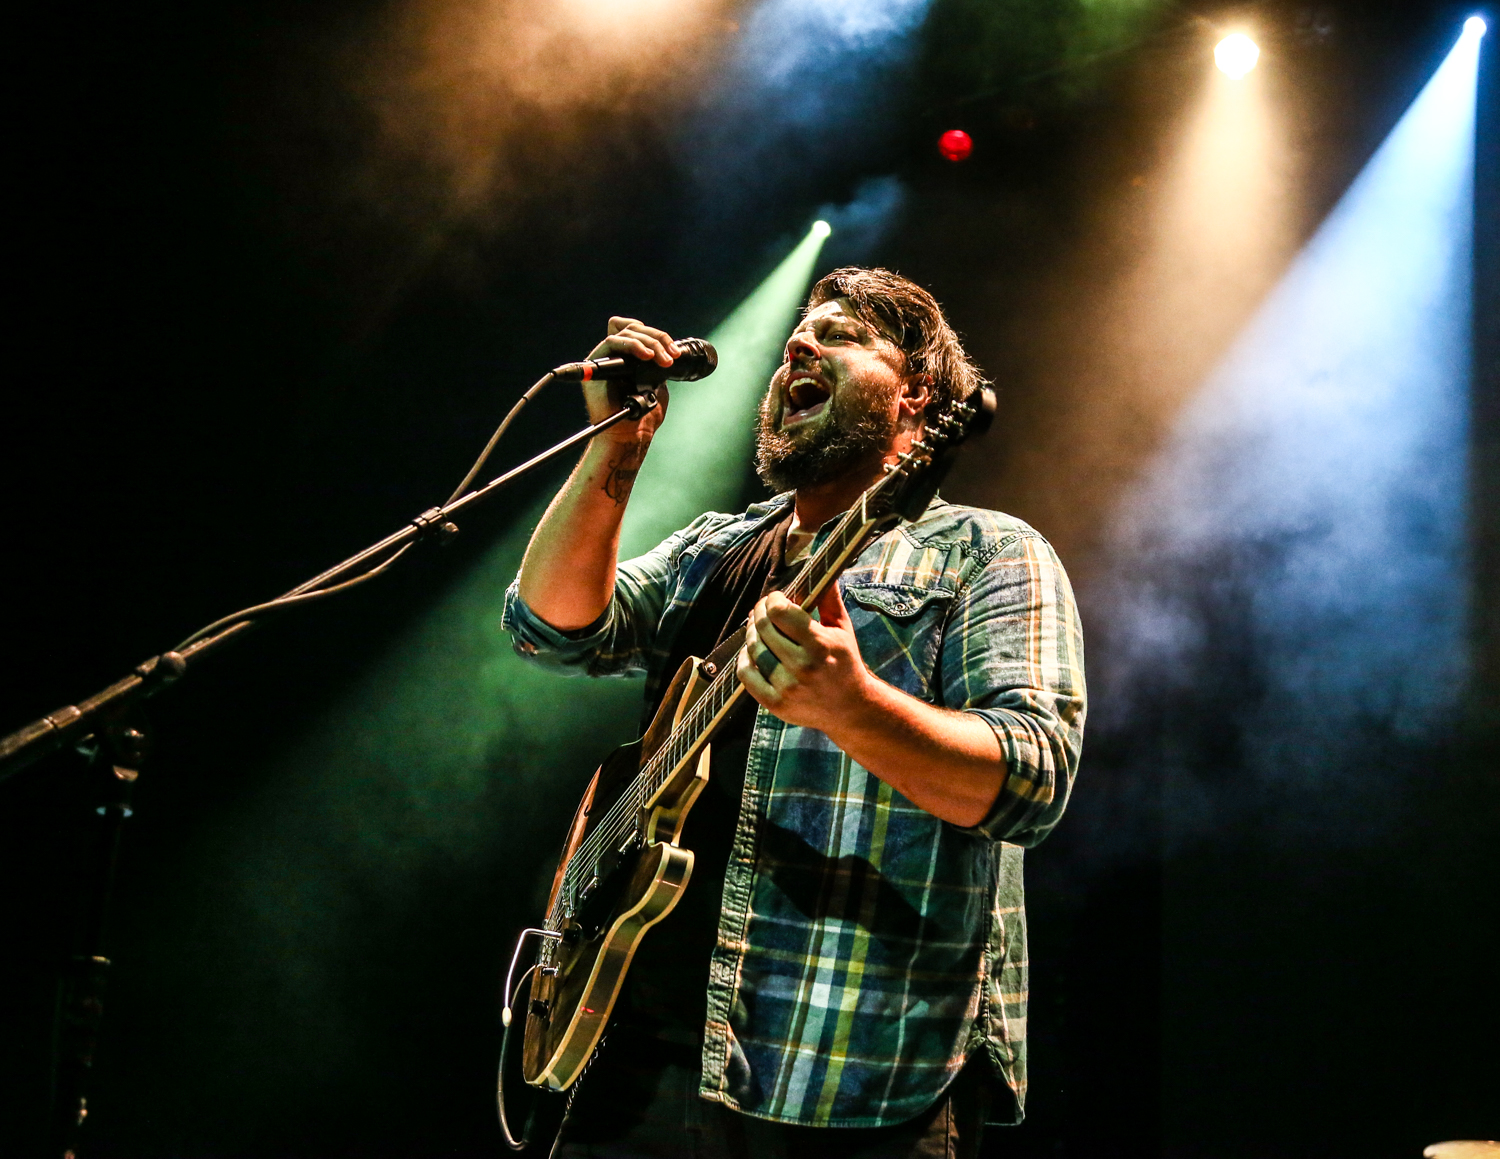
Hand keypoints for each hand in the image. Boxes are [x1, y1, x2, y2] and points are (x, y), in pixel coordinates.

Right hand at [584, 317, 677, 443]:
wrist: (630, 435)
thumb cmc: (643, 416)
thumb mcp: (657, 384)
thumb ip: (657, 366)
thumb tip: (668, 350)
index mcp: (628, 358)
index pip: (637, 330)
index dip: (655, 334)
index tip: (674, 350)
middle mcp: (614, 356)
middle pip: (634, 329)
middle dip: (657, 339)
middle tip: (672, 357)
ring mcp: (604, 359)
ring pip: (625, 333)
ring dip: (649, 343)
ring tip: (663, 360)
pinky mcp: (596, 366)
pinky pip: (611, 343)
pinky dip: (632, 345)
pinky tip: (647, 356)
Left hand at [737, 585, 874, 733]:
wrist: (850, 708)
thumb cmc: (845, 663)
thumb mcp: (843, 629)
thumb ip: (829, 599)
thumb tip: (821, 567)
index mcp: (820, 644)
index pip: (780, 611)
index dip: (773, 599)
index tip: (776, 597)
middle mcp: (802, 666)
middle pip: (763, 627)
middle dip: (759, 612)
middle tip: (762, 609)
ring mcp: (787, 687)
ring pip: (753, 648)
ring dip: (751, 633)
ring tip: (758, 628)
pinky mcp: (775, 704)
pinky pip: (746, 674)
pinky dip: (744, 659)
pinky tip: (752, 652)